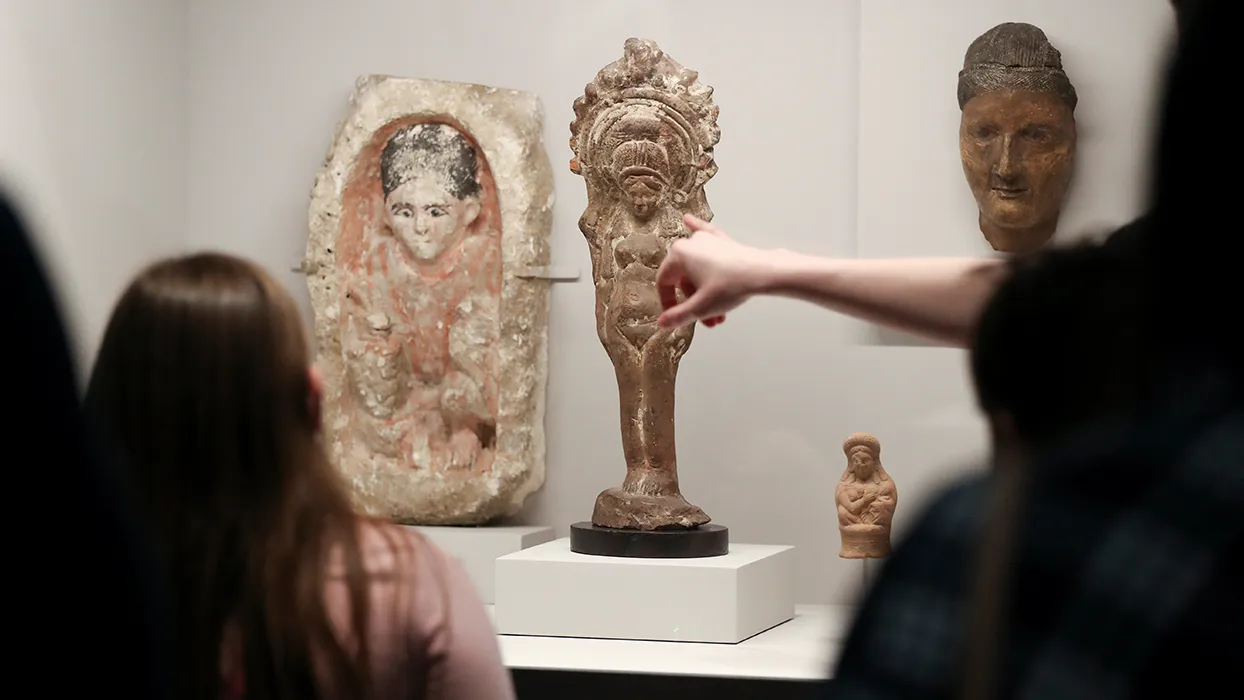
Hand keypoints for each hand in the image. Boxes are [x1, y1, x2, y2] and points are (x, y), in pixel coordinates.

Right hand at [656, 214, 770, 328]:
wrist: (763, 273)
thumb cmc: (732, 285)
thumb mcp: (700, 307)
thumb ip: (678, 316)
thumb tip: (664, 322)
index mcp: (678, 255)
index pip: (664, 282)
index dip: (668, 303)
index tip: (675, 316)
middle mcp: (690, 243)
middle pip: (683, 278)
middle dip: (693, 302)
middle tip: (703, 318)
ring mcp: (707, 240)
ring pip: (696, 270)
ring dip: (702, 292)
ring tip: (716, 312)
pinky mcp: (722, 242)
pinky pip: (706, 235)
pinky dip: (697, 229)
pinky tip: (688, 220)